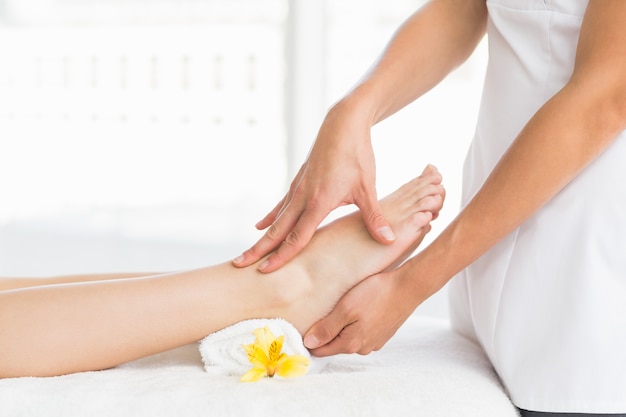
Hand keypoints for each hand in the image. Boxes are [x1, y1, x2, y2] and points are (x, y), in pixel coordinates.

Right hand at [233, 102, 394, 272]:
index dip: (282, 256)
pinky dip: (271, 216)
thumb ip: (375, 217)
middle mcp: (303, 196)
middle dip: (260, 249)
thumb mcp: (368, 188)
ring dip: (263, 236)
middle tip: (240, 265)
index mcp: (318, 202)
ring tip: (248, 252)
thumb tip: (390, 241)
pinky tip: (261, 224)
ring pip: (278, 218)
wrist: (343, 123)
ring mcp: (298, 187)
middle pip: (278, 230)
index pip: (297, 237)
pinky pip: (282, 204)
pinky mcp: (299, 180)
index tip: (265, 271)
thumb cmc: (357, 154)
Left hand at [302, 268, 418, 355]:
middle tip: (320, 312)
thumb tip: (309, 344)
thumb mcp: (346, 308)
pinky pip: (361, 332)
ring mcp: (374, 342)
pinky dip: (355, 324)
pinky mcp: (382, 334)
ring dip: (341, 327)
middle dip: (325, 332)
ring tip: (340, 308)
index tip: (301, 327)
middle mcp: (362, 348)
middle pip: (334, 345)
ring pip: (348, 338)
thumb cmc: (376, 293)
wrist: (408, 287)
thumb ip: (327, 328)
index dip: (309, 341)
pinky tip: (357, 309)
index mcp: (350, 344)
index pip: (320, 351)